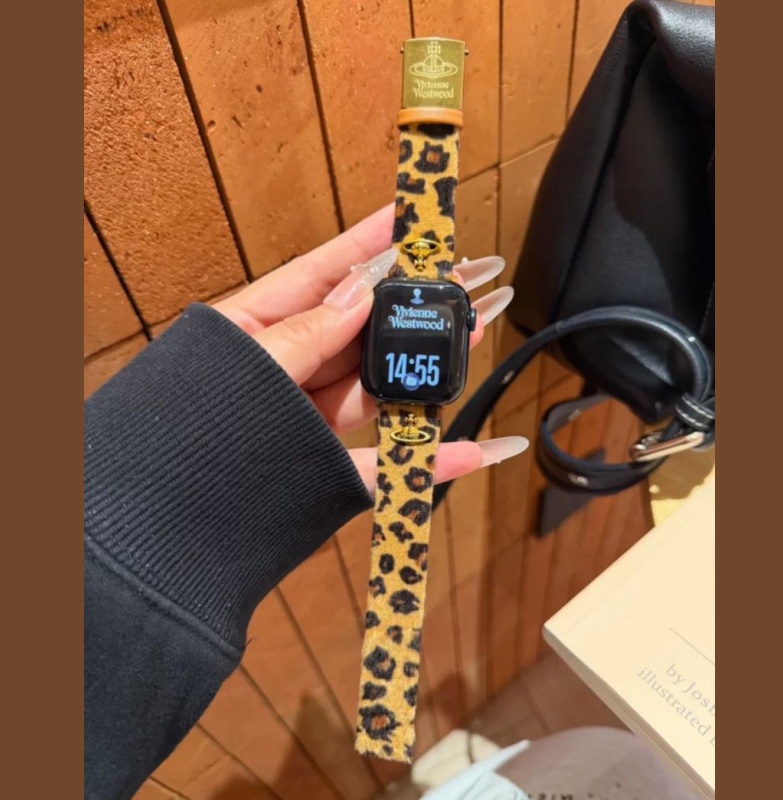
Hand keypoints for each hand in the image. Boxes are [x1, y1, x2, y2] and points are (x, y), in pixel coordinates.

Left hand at [214, 204, 528, 491]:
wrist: (163, 515)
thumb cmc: (186, 428)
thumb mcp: (243, 366)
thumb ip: (303, 333)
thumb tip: (361, 293)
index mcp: (257, 331)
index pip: (321, 275)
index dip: (368, 243)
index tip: (413, 216)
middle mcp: (290, 369)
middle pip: (362, 329)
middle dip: (412, 303)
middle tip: (465, 276)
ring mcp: (310, 418)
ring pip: (379, 385)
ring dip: (428, 363)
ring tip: (476, 330)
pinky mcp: (325, 468)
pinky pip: (382, 461)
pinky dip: (427, 459)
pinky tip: (472, 448)